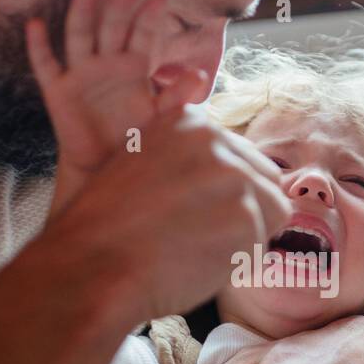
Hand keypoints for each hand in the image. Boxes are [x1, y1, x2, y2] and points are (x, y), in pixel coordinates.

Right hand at [26, 0, 207, 215]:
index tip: (159, 0)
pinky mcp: (58, 90)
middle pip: (110, 29)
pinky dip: (39, 45)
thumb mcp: (158, 118)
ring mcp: (80, 74)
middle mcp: (105, 63)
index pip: (141, 37)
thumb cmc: (133, 136)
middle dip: (118, 8)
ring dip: (82, 13)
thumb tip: (199, 74)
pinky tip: (36, 24)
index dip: (148, 20)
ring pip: (79, 36)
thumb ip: (176, 97)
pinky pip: (46, 64)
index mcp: (132, 67)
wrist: (104, 164)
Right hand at [41, 105, 291, 320]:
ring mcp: (234, 179)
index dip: (218, 196)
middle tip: (190, 234)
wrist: (91, 269)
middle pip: (265, 181)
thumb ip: (183, 146)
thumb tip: (208, 94)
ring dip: (241, 238)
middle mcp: (215, 141)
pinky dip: (234, 264)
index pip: (241, 158)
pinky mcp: (246, 218)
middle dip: (241, 212)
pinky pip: (261, 247)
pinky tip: (194, 264)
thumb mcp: (138, 161)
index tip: (182, 211)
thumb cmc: (106, 228)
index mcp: (189, 123)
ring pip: (272, 213)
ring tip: (192, 248)